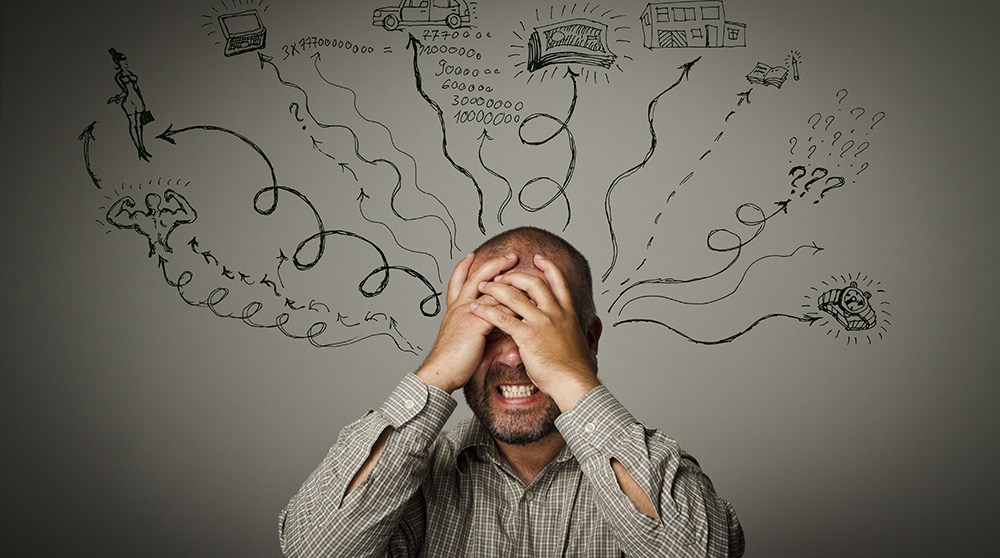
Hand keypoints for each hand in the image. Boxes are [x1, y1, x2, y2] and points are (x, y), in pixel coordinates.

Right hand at [415, 252, 518, 392]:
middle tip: (511, 256)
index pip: (458, 281)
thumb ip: (483, 329)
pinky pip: (498, 310)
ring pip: (491, 291)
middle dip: (495, 264)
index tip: (471, 255)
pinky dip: (512, 306)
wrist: (441, 372)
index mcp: (455, 309)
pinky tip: (525, 304)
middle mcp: (459, 307)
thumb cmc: (454, 361)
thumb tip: (502, 327)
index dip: (464, 267)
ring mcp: (466, 313)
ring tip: (527, 278)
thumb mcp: (467, 339)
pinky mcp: (474, 324)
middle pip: (477, 277)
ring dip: (511, 283)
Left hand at [473, 254, 600, 410]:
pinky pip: (502, 318)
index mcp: (567, 313)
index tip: (538, 258)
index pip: (559, 282)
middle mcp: (555, 313)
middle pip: (533, 282)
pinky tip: (476, 309)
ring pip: (514, 295)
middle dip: (513, 276)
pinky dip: (486, 311)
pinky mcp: (528, 335)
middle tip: (500, 276)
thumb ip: (567, 331)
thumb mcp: (575, 341)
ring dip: (494, 288)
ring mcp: (541, 322)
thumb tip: (569, 332)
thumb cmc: (573, 368)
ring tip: (482, 287)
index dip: (548, 267)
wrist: (574, 382)